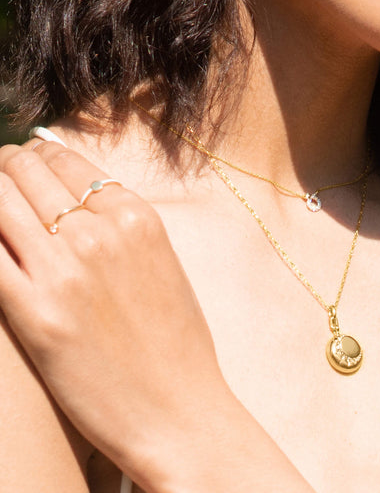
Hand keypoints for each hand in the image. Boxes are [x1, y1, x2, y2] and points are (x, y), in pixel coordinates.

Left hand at [0, 142, 224, 488]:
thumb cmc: (178, 343)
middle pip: (30, 173)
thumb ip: (125, 229)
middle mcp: (103, 233)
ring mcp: (67, 270)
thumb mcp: (164, 267)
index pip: (70, 163)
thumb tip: (80, 206)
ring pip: (0, 202)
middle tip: (2, 175)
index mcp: (139, 219)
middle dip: (9, 167)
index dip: (41, 156)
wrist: (178, 408)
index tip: (28, 162)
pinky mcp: (35, 312)